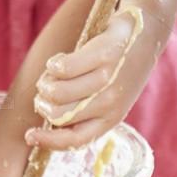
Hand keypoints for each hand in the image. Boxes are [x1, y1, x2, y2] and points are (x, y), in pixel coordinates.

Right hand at [26, 9, 156, 149]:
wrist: (146, 34)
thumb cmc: (119, 69)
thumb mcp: (109, 98)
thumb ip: (85, 111)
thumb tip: (47, 119)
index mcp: (111, 119)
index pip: (77, 140)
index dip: (49, 142)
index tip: (30, 135)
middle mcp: (111, 103)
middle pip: (59, 115)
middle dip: (43, 103)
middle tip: (46, 89)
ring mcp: (109, 79)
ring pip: (58, 93)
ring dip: (46, 82)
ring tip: (52, 73)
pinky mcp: (105, 55)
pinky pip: (63, 68)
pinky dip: (53, 64)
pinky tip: (59, 59)